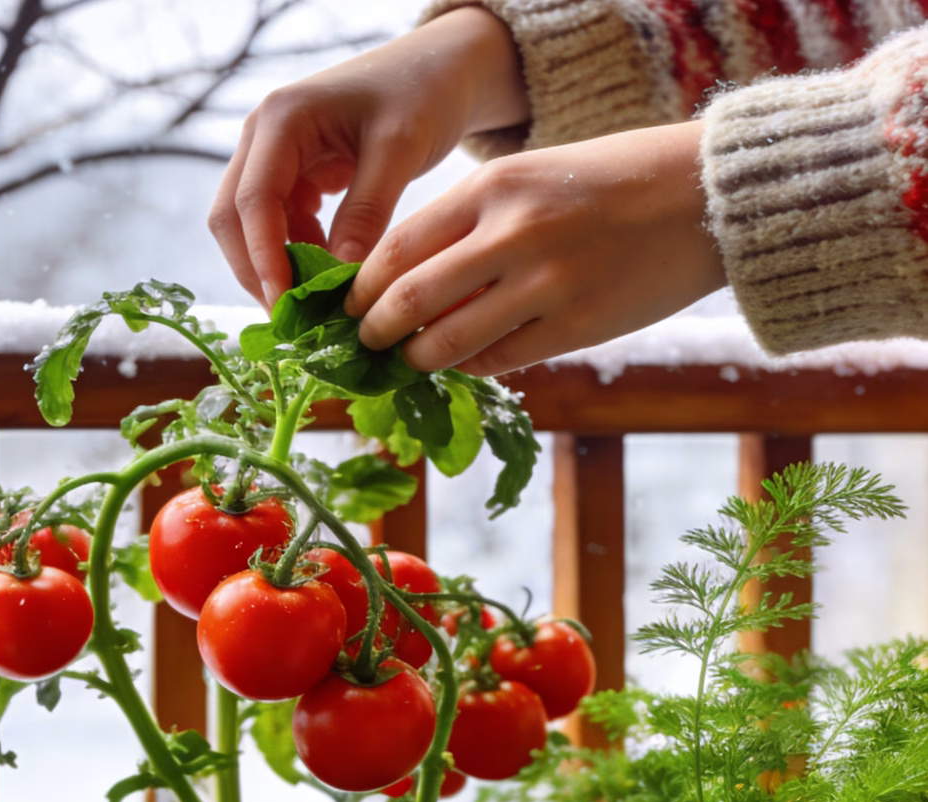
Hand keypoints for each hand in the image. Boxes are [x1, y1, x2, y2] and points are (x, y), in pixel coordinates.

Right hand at [209, 6, 528, 308]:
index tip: (284, 304)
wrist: (437, 69)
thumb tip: (340, 279)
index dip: (262, 258)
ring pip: (248, 227)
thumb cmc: (420, 93)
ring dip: (274, 267)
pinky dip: (296, 255)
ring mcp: (272, 157)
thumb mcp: (399, 150)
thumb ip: (367, 212)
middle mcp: (263, 136)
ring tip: (312, 303)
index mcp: (281, 119)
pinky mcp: (291, 176)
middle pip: (232, 218)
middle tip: (290, 318)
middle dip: (256, 271)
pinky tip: (327, 274)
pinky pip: (278, 226)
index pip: (253, 201)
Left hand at [346, 121, 727, 374]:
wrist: (707, 196)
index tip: (349, 308)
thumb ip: (469, 226)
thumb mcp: (529, 178)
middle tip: (366, 345)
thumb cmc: (608, 184)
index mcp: (493, 187)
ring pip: (445, 342)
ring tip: (409, 360)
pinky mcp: (575, 327)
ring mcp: (545, 285)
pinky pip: (497, 361)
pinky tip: (464, 362)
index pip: (396, 249)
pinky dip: (469, 367)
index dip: (361, 289)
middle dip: (373, 333)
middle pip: (406, 301)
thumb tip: (406, 286)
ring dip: (415, 360)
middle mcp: (512, 234)